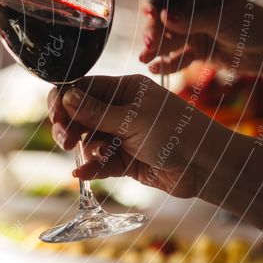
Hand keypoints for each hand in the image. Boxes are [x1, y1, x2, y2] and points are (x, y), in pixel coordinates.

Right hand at [47, 74, 226, 198]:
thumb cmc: (176, 132)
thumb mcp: (132, 119)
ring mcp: (122, 136)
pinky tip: (82, 174)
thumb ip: (96, 111)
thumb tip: (65, 97)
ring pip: (88, 140)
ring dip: (86, 149)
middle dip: (69, 127)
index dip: (64, 100)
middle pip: (80, 115)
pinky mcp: (125, 160)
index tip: (55, 115)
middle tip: (65, 140)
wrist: (206, 166)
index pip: (83, 88)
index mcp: (124, 90)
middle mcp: (120, 110)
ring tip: (96, 156)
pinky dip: (90, 167)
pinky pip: (99, 162)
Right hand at [138, 0, 262, 77]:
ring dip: (155, 49)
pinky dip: (166, 64)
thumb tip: (164, 15)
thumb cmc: (254, 25)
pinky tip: (154, 69)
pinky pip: (177, 58)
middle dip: (154, 31)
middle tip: (148, 44)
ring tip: (143, 59)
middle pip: (165, 20)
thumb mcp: (224, 19)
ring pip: (168, 40)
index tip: (149, 13)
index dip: (157, 4)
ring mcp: (193, 32)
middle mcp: (193, 12)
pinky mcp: (196, 51)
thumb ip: (193, 19)